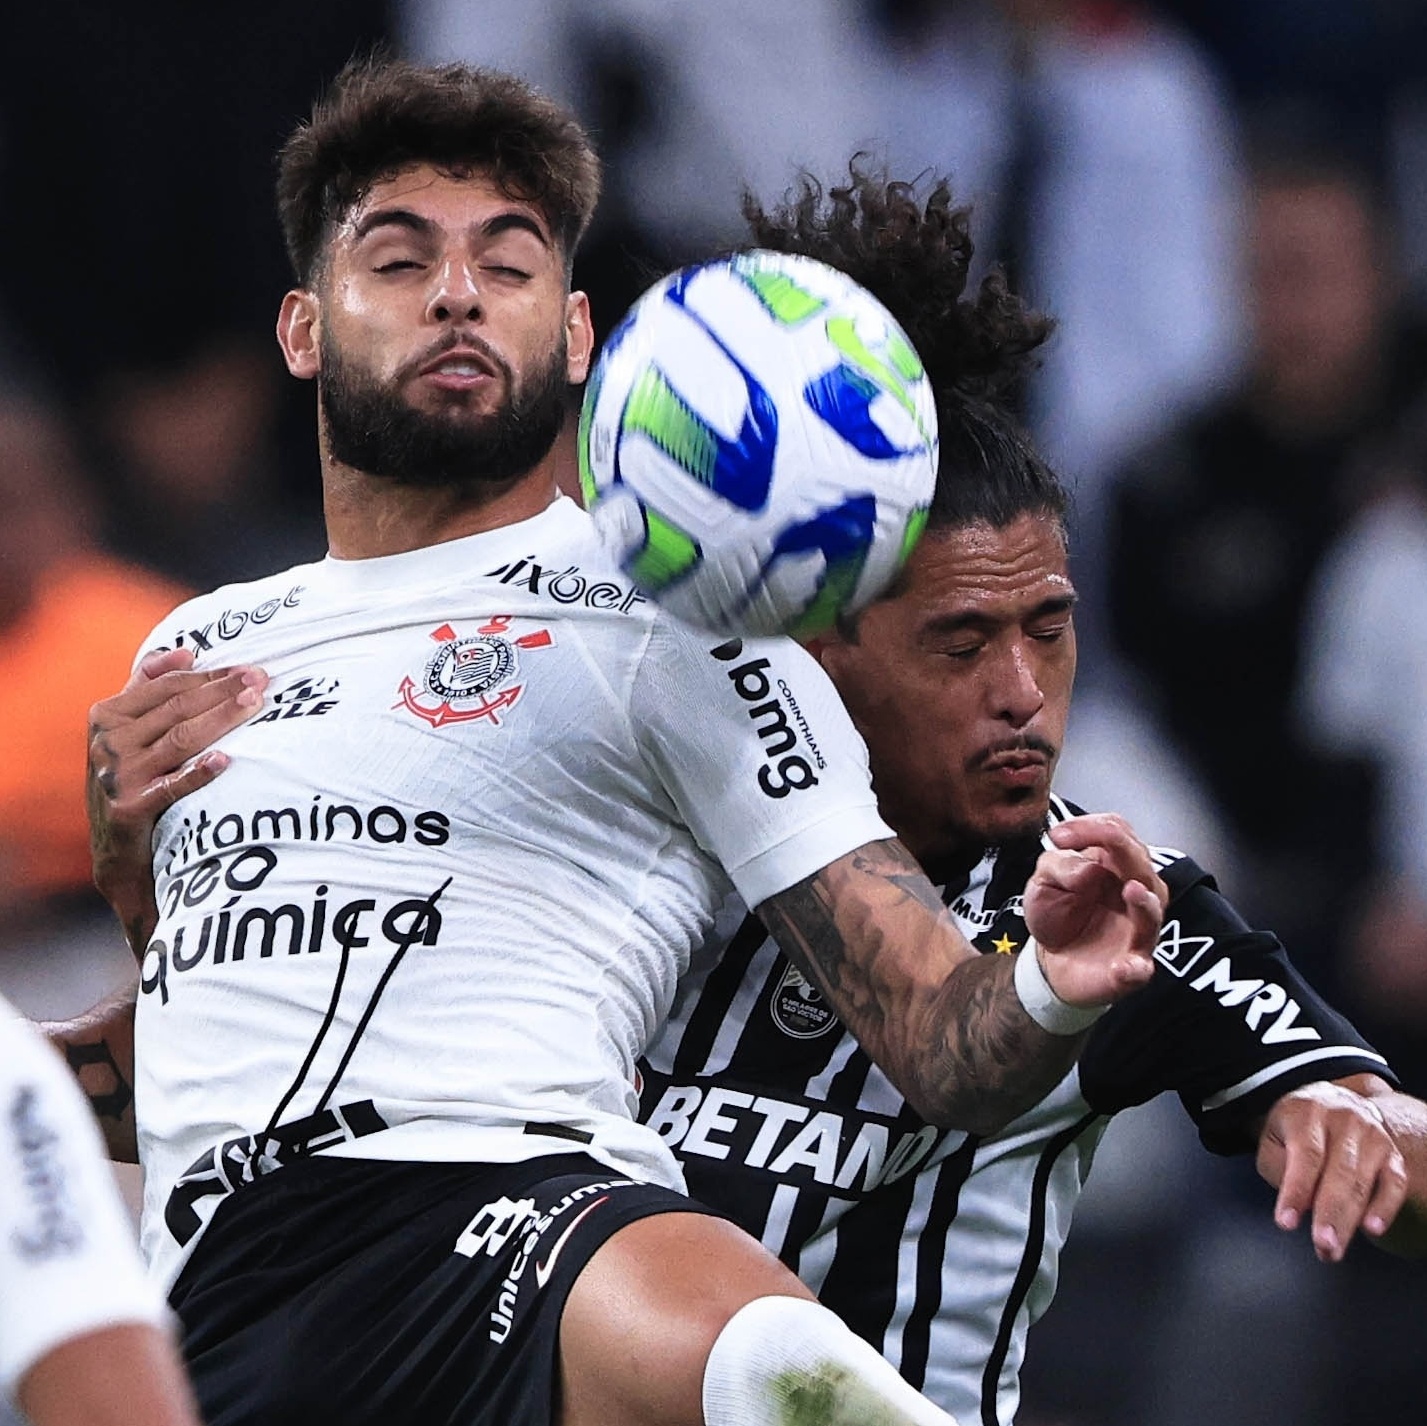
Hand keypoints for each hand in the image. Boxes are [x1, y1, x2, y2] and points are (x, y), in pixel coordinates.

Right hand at [88, 647, 266, 953]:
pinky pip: (171, 787)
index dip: (210, 676)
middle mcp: (108, 742)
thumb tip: (185, 652)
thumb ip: (146, 686)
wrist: (116, 849)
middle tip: (262, 680)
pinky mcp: (130, 809)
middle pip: (178, 709)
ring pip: (180, 739)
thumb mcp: (127, 731)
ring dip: (221, 719)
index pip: (168, 687)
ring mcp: (118, 776)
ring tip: (256, 704)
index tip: (249, 669)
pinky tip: (226, 760)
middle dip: (223, 692)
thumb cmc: (133, 779)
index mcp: (106, 715)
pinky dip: (198, 773)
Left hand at [1022, 813, 1166, 1007]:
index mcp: (1112, 864)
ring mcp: (1137, 930)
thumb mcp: (1042, 882)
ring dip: (1144, 902)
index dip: (1093, 828)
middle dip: (1121, 848)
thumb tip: (1089, 867)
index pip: (1116, 832)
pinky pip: (1140, 968)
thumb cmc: (1056, 914)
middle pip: (1140, 862)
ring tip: (1130, 890)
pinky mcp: (1132, 968)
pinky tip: (1124, 966)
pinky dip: (1135, 968)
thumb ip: (1059, 866)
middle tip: (1095, 843)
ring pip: (1152, 911)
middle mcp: (1134, 891)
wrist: (1050, 962)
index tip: (1059, 836)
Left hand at [1258, 1080, 1408, 1262]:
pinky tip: (1372, 1229)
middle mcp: (1343, 1120)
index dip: (1296, 1191)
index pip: (1305, 1155)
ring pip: (1363, 1182)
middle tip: (1322, 1246)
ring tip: (1334, 1249)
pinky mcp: (1392, 1153)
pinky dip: (1386, 1207)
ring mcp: (1371, 1136)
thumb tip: (1296, 1202)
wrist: (1331, 1101)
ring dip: (1350, 1221)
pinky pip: (1394, 1183)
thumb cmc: (1296, 1129)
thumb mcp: (1273, 1138)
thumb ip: (1278, 1167)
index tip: (1286, 1223)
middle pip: (1339, 1172)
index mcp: (1306, 1113)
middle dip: (1330, 1214)